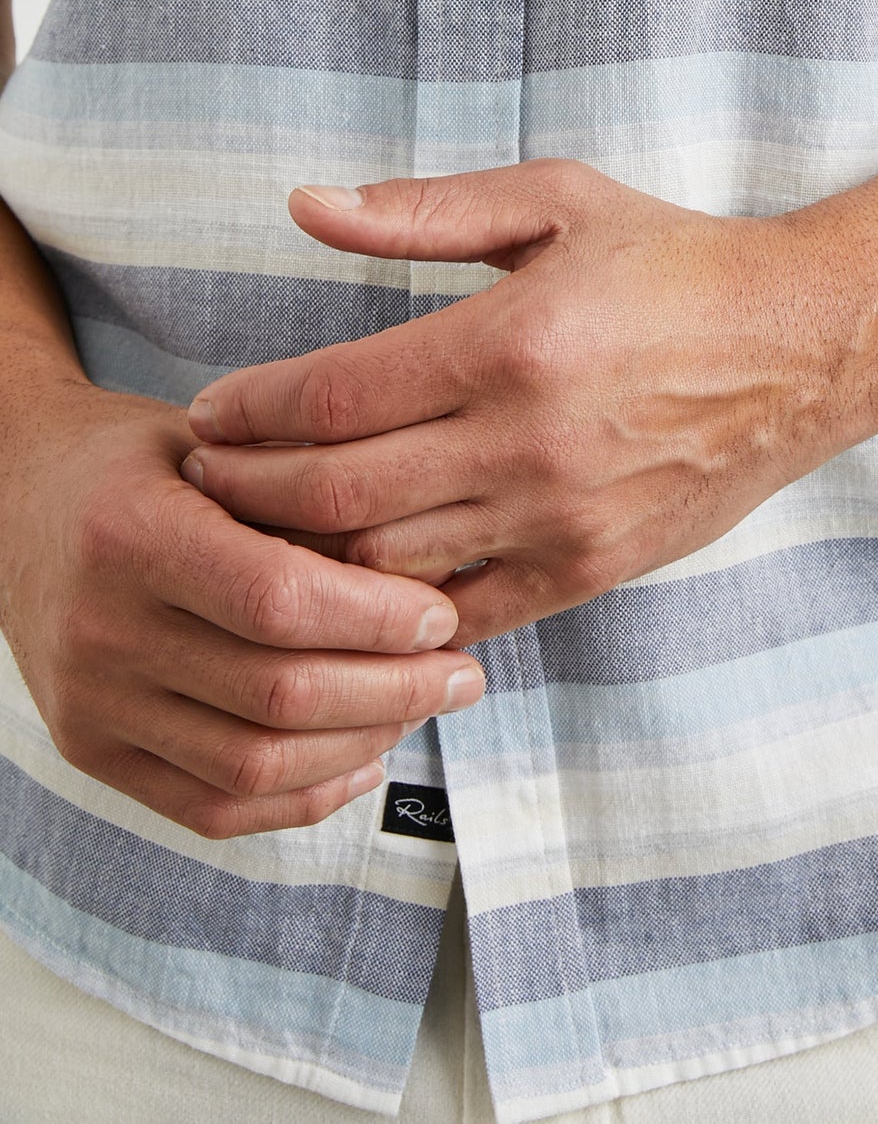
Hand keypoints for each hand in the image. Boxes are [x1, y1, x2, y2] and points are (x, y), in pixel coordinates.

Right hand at [0, 376, 484, 839]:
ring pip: (252, 766)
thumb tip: (424, 558)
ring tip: (420, 710)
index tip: (442, 612)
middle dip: (393, 691)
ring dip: (359, 746)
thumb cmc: (139, 460)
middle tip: (461, 674)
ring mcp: (88, 703)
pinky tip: (361, 759)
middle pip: (275, 693)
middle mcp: (100, 629)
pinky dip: (300, 798)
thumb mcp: (216, 441)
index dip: (376, 616)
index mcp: (131, 534)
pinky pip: (211, 808)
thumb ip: (301, 495)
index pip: (277, 599)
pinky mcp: (90, 752)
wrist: (14, 497)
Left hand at [182, 160, 877, 642]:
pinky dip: (394, 611)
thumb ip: (424, 208)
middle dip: (247, 493)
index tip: (206, 414)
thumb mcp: (556, 200)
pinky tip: (356, 587)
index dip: (248, 412)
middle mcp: (527, 440)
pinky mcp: (587, 570)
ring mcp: (557, 516)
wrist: (804, 347)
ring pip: (386, 566)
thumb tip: (304, 205)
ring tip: (260, 534)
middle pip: (336, 495)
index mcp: (510, 341)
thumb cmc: (673, 261)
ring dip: (306, 557)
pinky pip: (460, 614)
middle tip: (204, 480)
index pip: (332, 396)